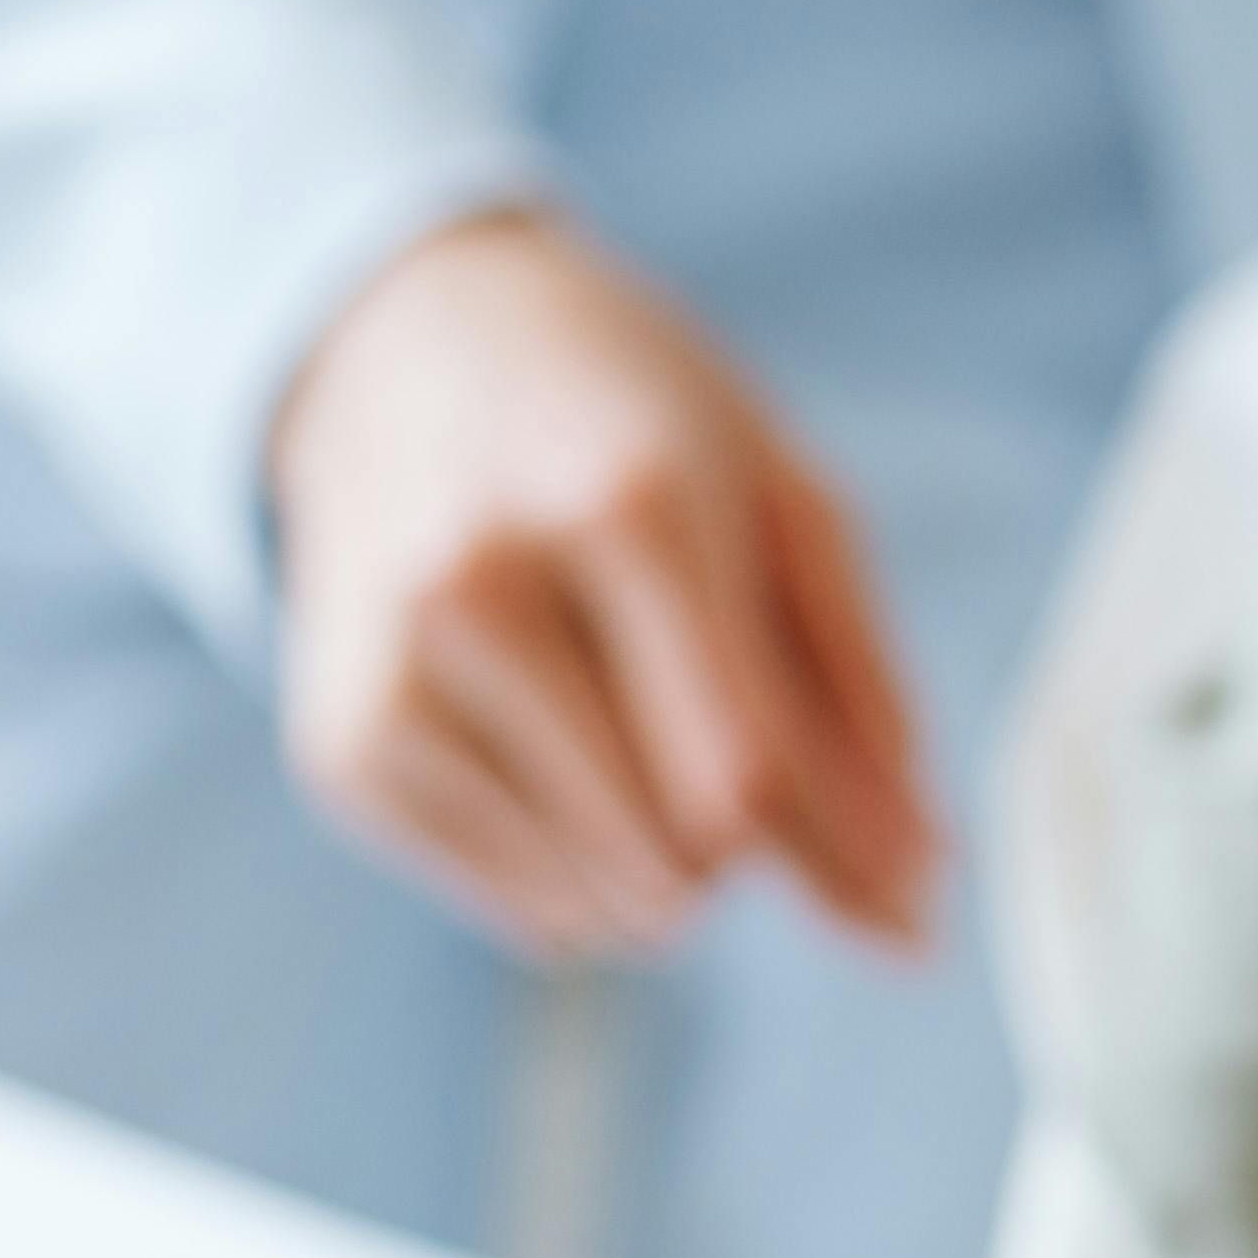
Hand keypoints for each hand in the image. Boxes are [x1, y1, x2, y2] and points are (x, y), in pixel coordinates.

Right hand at [269, 208, 932, 961]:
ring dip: (665, 877)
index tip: (892, 887)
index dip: (833, 855)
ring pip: (595, 905)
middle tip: (741, 759)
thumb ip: (864, 697)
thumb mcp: (784, 505)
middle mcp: (484, 586)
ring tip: (640, 734)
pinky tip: (556, 752)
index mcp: (629, 505)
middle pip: (673, 857)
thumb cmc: (638, 428)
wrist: (406, 349)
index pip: (742, 771)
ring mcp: (394, 669)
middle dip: (749, 857)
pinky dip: (576, 876)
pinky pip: (519, 909)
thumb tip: (916, 898)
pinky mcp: (341, 746)